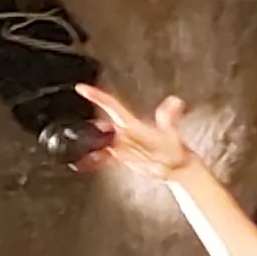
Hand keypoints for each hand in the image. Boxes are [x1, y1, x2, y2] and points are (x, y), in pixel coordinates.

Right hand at [74, 86, 203, 182]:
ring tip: (82, 148)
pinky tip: (86, 162)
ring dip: (90, 143)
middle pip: (102, 124)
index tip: (81, 88)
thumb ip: (169, 118)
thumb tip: (177, 100)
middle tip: (80, 129)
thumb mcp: (170, 134)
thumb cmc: (174, 149)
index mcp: (132, 124)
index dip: (96, 96)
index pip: (112, 105)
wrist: (176, 167)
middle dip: (90, 125)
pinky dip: (94, 159)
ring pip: (100, 140)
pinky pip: (104, 156)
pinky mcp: (121, 156)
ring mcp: (122, 144)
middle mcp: (125, 132)